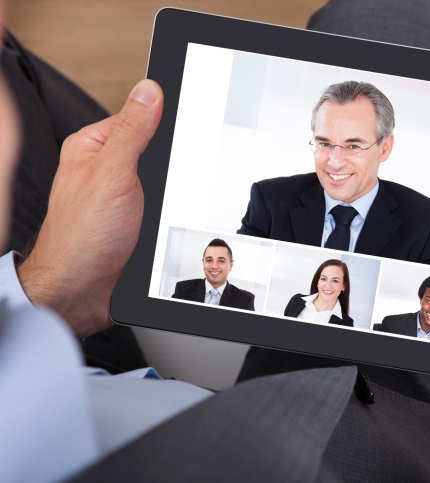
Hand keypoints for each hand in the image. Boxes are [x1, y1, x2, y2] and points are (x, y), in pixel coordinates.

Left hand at [17, 80, 162, 337]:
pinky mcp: (134, 222)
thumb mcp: (112, 172)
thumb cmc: (82, 238)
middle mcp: (105, 170)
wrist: (82, 293)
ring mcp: (121, 197)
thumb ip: (133, 131)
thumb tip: (149, 90)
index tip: (181, 133)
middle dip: (170, 167)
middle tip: (165, 184)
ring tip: (161, 210)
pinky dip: (171, 216)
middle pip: (155, 151)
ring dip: (172, 196)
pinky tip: (165, 224)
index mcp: (92, 147)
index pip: (137, 117)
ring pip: (163, 183)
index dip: (162, 123)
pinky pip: (164, 209)